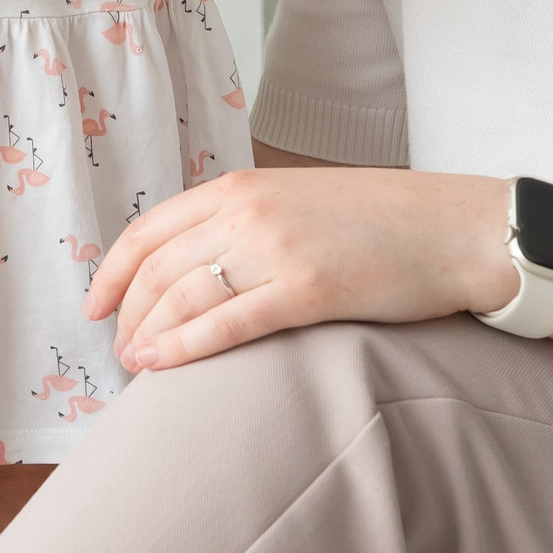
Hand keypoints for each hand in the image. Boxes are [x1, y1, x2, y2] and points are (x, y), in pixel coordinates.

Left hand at [83, 168, 513, 372]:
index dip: (112, 272)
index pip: (149, 229)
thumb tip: (199, 264)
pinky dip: (183, 347)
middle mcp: (247, 210)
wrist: (456, 228)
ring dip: (147, 333)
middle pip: (157, 267)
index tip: (96, 305)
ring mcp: (276, 248)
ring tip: (133, 365)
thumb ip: (246, 222)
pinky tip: (159, 366)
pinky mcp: (308, 289)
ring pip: (182, 295)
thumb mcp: (298, 202)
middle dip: (126, 312)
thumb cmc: (384, 222)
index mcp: (241, 186)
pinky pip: (227, 322)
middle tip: (119, 349)